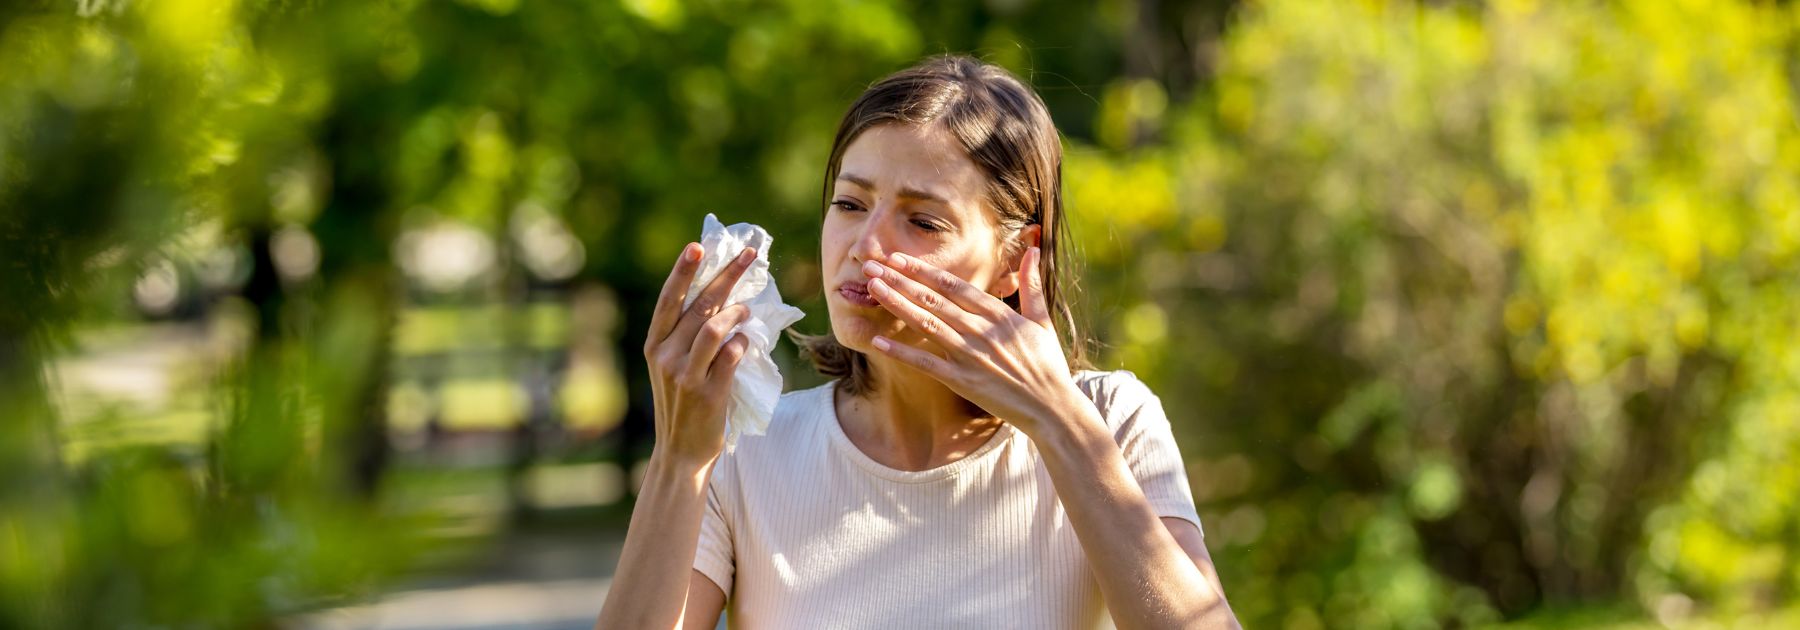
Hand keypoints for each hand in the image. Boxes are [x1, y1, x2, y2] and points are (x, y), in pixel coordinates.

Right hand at [644, 243, 757, 466]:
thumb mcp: (672, 368)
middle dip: (727, 276)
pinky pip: (730, 355)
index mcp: (653, 345)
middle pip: (699, 306)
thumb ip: (686, 337)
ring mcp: (685, 375)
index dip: (683, 271)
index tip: (698, 246)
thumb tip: (720, 299)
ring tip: (748, 310)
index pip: (668, 300)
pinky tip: (746, 341)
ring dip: (737, 312)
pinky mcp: (708, 392)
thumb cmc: (682, 405)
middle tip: (750, 255)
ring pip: (715, 327)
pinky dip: (742, 342)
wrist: (680, 452)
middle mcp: (665, 356)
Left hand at [860, 248, 1086, 435]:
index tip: (899, 257)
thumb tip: (1034, 249)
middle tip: (871, 266)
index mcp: (998, 314)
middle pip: (933, 300)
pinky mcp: (962, 381)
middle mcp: (980, 331)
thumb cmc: (1047, 364)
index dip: (924, 270)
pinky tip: (877, 340)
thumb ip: (1032, 285)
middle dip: (900, 280)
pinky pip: (926, 364)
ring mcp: (970, 356)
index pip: (954, 286)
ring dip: (897, 304)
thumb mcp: (1042, 320)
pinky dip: (901, 352)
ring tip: (872, 288)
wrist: (1051, 408)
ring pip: (926, 324)